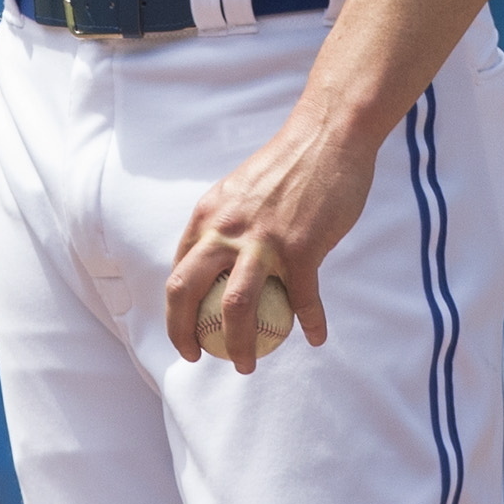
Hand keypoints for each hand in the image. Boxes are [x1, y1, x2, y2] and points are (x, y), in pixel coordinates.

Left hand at [163, 111, 378, 375]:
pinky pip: (302, 300)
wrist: (327, 137)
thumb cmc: (287, 165)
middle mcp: (225, 229)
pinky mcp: (302, 248)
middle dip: (183, 332)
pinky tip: (315, 337)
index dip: (176, 306)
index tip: (186, 328)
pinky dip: (309, 324)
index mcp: (208, 215)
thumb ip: (227, 222)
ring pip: (237, 307)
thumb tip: (220, 257)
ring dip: (239, 345)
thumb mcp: (240, 190)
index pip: (178, 268)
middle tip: (196, 357)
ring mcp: (262, 240)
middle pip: (187, 290)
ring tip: (246, 366)